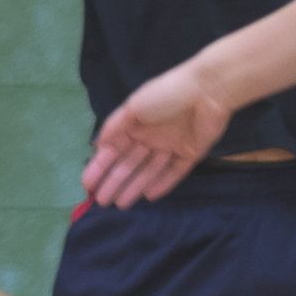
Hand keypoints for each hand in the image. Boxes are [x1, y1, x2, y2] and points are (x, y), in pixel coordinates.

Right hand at [81, 63, 227, 206]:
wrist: (208, 90)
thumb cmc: (166, 94)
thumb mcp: (133, 106)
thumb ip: (114, 127)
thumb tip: (97, 146)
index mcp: (135, 124)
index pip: (113, 150)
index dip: (100, 167)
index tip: (87, 185)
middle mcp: (151, 136)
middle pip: (130, 164)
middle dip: (115, 182)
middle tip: (102, 201)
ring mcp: (171, 146)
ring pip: (150, 171)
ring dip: (135, 186)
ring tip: (121, 205)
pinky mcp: (191, 153)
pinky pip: (174, 172)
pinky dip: (163, 183)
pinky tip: (148, 196)